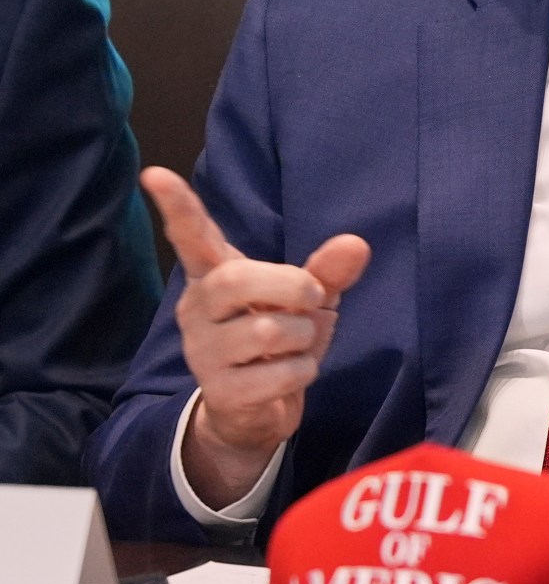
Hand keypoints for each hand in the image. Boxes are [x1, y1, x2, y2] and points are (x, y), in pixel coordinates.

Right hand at [141, 168, 369, 508]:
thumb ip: (328, 270)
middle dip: (292, 287)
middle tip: (314, 300)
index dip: (178, 207)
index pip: (192, 237)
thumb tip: (356, 243)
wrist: (257, 409)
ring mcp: (202, 350)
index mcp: (215, 277)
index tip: (155, 173)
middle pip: (238, 280)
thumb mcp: (307, 301)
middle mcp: (198, 308)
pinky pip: (278, 374)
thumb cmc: (280, 341)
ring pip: (268, 331)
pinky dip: (302, 373)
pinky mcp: (218, 390)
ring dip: (304, 338)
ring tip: (296, 346)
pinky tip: (287, 376)